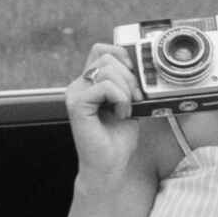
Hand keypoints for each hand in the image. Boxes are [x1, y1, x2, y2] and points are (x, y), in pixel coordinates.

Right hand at [65, 42, 140, 176]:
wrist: (109, 167)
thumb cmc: (117, 139)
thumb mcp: (129, 104)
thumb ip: (129, 83)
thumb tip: (142, 66)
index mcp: (89, 82)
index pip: (102, 50)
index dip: (123, 57)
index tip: (136, 79)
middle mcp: (78, 85)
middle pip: (106, 56)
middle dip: (129, 75)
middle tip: (136, 99)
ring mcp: (75, 93)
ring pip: (107, 69)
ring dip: (126, 89)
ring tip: (127, 109)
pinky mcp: (77, 104)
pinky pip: (104, 85)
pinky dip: (120, 98)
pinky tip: (121, 114)